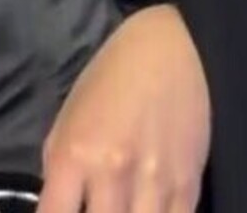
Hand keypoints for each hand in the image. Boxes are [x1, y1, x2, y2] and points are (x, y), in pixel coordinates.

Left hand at [38, 5, 210, 212]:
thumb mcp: (68, 118)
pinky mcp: (189, 190)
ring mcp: (154, 186)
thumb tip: (57, 210)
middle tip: (91, 211)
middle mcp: (113, 174)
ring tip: (118, 211)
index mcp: (75, 153)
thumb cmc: (110, 79)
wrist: (172, 49)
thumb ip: (59, 170)